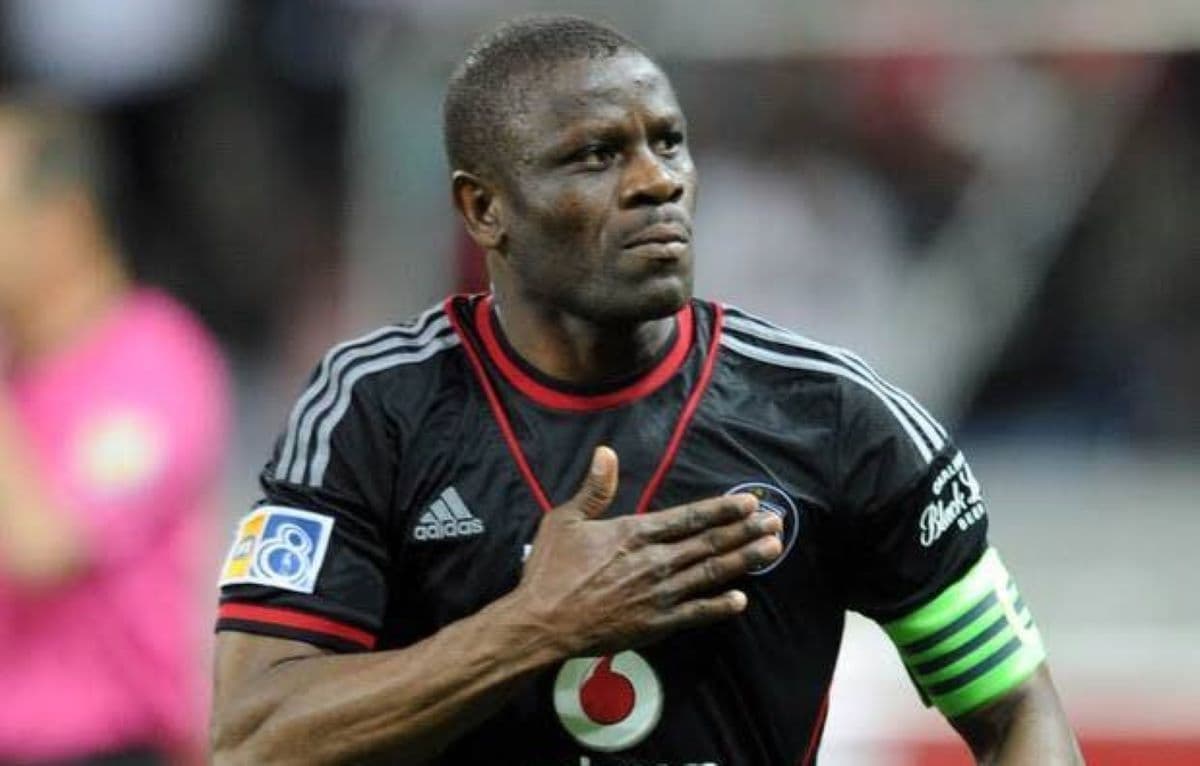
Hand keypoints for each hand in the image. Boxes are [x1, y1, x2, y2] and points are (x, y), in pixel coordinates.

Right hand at [511, 446, 782, 656]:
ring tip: (771, 549)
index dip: (722, 509)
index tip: (749, 502)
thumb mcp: (565, 520)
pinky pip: (696, 613)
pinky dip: (719, 606)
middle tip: (776, 522)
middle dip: (744, 531)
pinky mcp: (656, 624)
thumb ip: (594, 489)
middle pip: (709, 543)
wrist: (542, 624)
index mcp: (635, 533)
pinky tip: (740, 599)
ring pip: (711, 574)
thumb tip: (606, 453)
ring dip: (743, 561)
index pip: (689, 518)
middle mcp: (655, 561)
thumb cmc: (550, 571)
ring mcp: (659, 595)